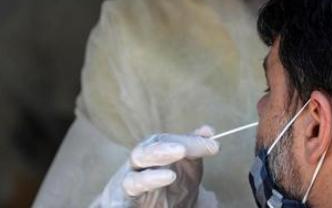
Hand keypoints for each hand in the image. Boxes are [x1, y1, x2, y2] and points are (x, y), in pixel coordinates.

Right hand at [94, 126, 219, 206]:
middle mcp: (136, 167)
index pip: (165, 141)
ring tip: (170, 177)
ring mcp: (126, 188)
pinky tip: (123, 207)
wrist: (151, 206)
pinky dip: (120, 206)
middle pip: (142, 154)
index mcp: (150, 152)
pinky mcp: (121, 205)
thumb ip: (194, 147)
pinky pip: (119, 205)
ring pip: (132, 181)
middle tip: (181, 150)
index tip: (213, 146)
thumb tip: (210, 131)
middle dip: (161, 151)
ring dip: (150, 179)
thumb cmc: (164, 182)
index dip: (188, 142)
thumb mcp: (183, 165)